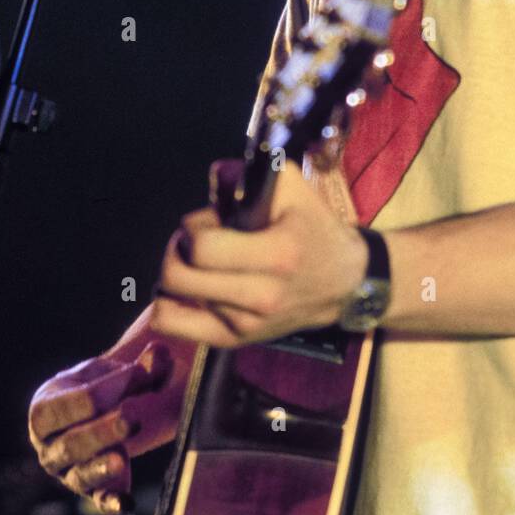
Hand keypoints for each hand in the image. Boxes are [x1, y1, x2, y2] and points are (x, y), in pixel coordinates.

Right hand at [28, 333, 190, 514]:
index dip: (101, 391)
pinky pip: (98, 499)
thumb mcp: (112, 373)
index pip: (66, 404)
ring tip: (122, 459)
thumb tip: (160, 353)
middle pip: (71, 443)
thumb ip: (138, 366)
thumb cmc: (99, 386)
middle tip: (130, 419)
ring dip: (101, 467)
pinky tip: (126, 502)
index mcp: (44, 409)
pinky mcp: (91, 489)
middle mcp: (48, 446)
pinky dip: (111, 502)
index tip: (136, 374)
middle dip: (101, 431)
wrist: (96, 414)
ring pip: (80, 474)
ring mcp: (67, 472)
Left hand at [150, 158, 368, 348]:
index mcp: (277, 254)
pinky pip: (174, 326)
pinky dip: (168, 303)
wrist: (345, 282)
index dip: (193, 228)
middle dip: (177, 248)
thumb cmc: (313, 228)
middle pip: (178, 277)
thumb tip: (213, 179)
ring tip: (206, 262)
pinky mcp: (234, 340)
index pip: (202, 249)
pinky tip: (189, 286)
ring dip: (182, 272)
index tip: (209, 220)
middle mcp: (261, 296)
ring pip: (173, 298)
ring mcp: (246, 325)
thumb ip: (248, 173)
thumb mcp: (292, 186)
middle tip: (196, 239)